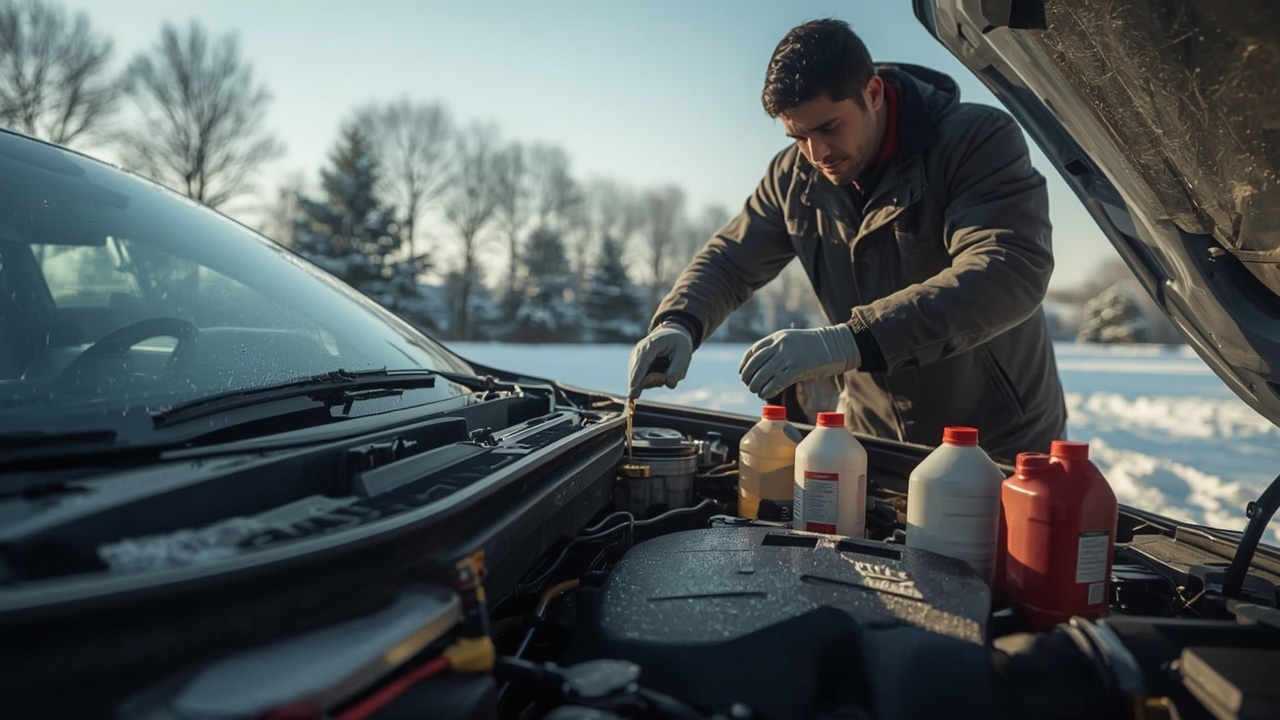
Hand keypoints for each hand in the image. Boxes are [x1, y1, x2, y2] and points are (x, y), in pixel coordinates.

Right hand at [627, 323, 693, 397]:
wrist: (671, 333)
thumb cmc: (678, 342)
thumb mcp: (685, 352)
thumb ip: (679, 368)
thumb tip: (670, 384)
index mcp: (650, 345)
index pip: (641, 364)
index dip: (637, 380)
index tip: (633, 395)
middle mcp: (638, 351)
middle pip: (639, 375)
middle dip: (654, 381)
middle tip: (667, 374)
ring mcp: (635, 358)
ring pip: (640, 380)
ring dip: (655, 380)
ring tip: (665, 368)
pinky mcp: (635, 365)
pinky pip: (642, 380)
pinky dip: (653, 379)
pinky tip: (660, 371)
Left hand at [739, 325, 860, 397]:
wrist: (837, 344)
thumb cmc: (816, 345)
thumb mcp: (794, 340)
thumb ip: (779, 349)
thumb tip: (766, 364)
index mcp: (778, 337)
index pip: (754, 351)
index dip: (745, 364)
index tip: (742, 373)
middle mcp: (780, 345)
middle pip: (755, 363)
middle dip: (748, 376)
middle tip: (749, 385)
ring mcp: (789, 356)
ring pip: (763, 373)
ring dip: (756, 385)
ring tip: (756, 391)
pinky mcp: (798, 368)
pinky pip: (777, 381)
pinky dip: (768, 390)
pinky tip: (766, 394)